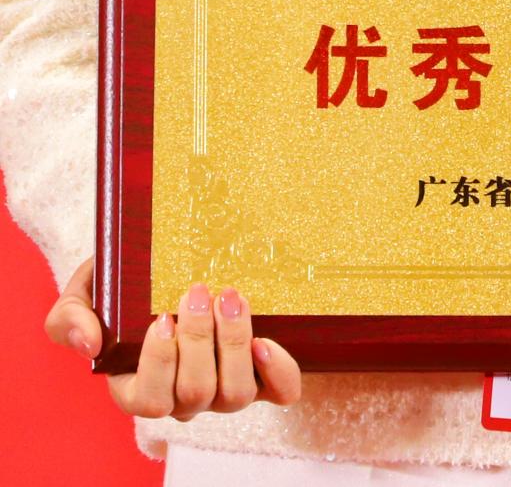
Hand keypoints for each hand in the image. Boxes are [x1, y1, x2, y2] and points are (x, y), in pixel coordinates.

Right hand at [45, 256, 301, 419]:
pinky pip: (280, 392)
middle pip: (196, 393)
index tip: (161, 317)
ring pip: (235, 394)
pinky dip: (279, 371)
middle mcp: (182, 398)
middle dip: (200, 340)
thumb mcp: (85, 294)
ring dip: (235, 344)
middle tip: (199, 290)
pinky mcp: (262, 376)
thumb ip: (69, 318)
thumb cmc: (123, 288)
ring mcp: (223, 390)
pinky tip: (267, 340)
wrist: (167, 270)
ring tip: (231, 298)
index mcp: (137, 388)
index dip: (159, 364)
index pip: (148, 401)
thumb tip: (89, 343)